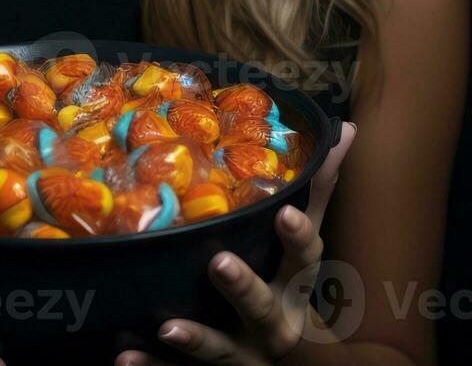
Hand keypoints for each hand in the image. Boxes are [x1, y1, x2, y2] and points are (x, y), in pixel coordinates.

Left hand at [114, 121, 357, 365]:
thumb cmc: (289, 287)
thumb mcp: (304, 244)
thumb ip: (317, 192)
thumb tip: (345, 128)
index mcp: (295, 287)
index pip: (305, 260)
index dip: (298, 237)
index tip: (285, 213)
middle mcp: (274, 324)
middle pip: (263, 307)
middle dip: (244, 288)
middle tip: (218, 262)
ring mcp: (243, 353)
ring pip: (222, 349)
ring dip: (197, 338)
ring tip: (167, 326)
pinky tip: (126, 355)